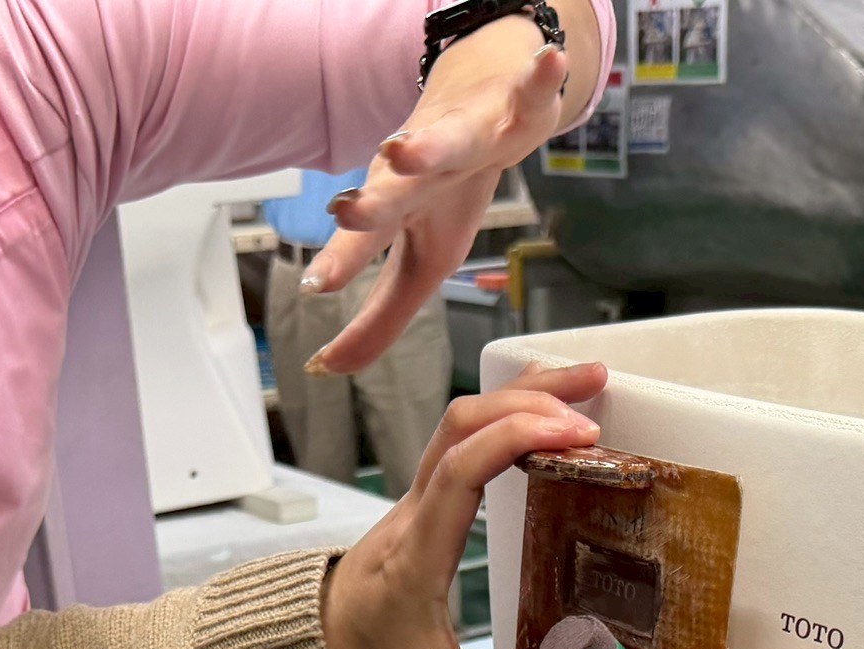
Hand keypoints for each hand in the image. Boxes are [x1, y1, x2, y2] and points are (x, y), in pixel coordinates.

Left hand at [304, 9, 602, 374]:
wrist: (484, 104)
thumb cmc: (447, 193)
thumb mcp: (419, 264)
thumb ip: (378, 320)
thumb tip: (326, 369)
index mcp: (402, 208)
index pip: (368, 241)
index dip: (343, 262)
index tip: (314, 287)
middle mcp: (424, 170)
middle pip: (397, 188)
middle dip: (374, 201)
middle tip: (348, 212)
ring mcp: (469, 134)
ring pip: (450, 139)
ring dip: (428, 146)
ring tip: (404, 152)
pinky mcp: (515, 107)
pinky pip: (531, 91)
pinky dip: (541, 76)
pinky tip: (549, 63)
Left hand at [323, 360, 605, 648]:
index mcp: (415, 555)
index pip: (459, 469)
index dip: (517, 438)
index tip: (576, 436)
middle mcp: (412, 514)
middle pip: (462, 423)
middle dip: (531, 396)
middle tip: (596, 390)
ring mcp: (414, 501)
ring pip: (460, 421)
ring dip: (522, 396)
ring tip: (586, 386)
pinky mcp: (423, 501)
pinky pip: (462, 439)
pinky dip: (507, 415)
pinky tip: (547, 412)